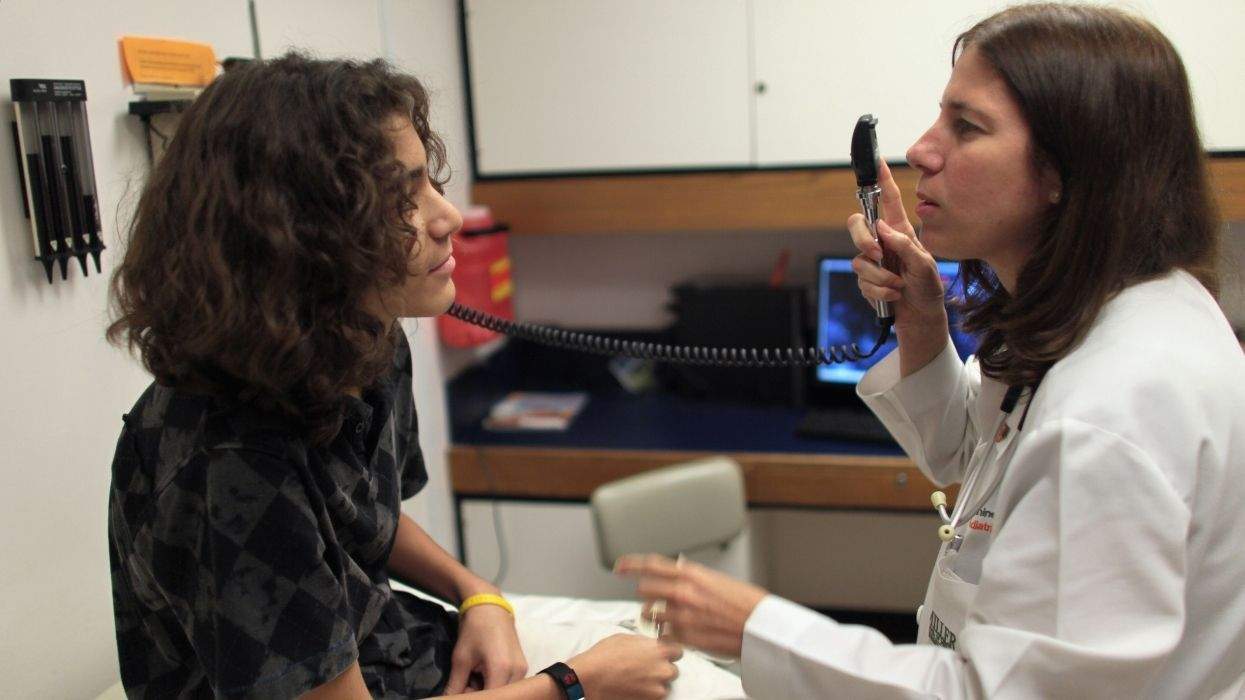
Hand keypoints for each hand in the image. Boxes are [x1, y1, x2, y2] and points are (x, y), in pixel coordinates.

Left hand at [443, 603, 526, 692]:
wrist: (490, 608)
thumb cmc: (474, 630)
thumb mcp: (461, 659)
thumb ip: (456, 685)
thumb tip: (448, 699)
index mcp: (501, 670)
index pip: (490, 699)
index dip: (475, 699)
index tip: (463, 690)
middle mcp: (517, 672)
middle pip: (499, 697)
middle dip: (482, 694)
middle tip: (467, 683)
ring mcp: (522, 669)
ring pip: (505, 692)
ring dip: (489, 690)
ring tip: (475, 676)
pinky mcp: (522, 666)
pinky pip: (509, 684)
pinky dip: (496, 683)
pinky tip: (484, 674)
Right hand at [568, 633, 682, 699]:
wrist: (590, 676)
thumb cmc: (604, 655)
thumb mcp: (626, 638)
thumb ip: (645, 643)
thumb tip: (651, 645)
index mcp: (659, 650)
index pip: (678, 651)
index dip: (669, 653)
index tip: (661, 655)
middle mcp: (662, 669)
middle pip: (673, 671)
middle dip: (661, 670)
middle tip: (645, 669)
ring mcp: (657, 688)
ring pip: (664, 686)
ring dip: (655, 684)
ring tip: (637, 680)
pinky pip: (655, 697)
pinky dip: (647, 694)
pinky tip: (634, 687)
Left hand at [614, 554, 766, 658]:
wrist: (760, 627)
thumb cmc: (746, 603)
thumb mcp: (717, 579)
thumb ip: (694, 576)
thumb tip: (679, 571)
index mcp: (692, 574)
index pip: (651, 564)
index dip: (631, 564)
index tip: (620, 566)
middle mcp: (683, 593)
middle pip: (645, 589)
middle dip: (647, 594)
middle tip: (653, 599)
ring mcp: (682, 616)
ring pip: (651, 614)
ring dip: (654, 616)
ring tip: (664, 619)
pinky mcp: (685, 637)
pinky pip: (663, 634)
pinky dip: (666, 634)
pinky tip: (676, 634)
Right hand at [847, 160, 946, 329]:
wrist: (921, 317)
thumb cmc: (928, 288)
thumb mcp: (925, 265)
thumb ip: (905, 246)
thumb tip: (882, 228)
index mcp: (899, 231)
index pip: (887, 200)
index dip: (882, 179)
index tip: (877, 160)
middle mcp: (883, 242)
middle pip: (857, 224)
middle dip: (863, 239)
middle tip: (878, 254)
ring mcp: (872, 261)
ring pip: (859, 260)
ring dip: (880, 277)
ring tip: (898, 285)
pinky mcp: (866, 280)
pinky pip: (862, 281)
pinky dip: (879, 291)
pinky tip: (893, 295)